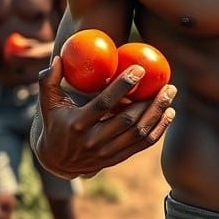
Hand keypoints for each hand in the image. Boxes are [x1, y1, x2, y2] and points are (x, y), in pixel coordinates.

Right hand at [34, 55, 176, 177]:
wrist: (56, 161)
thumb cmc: (55, 123)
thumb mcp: (48, 102)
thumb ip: (48, 79)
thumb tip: (60, 57)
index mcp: (78, 124)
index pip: (104, 103)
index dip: (123, 86)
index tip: (139, 69)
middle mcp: (93, 141)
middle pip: (128, 120)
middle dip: (149, 101)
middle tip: (164, 84)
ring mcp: (106, 153)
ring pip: (139, 133)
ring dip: (158, 113)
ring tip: (170, 94)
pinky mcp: (117, 159)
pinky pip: (142, 144)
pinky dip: (159, 129)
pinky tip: (169, 114)